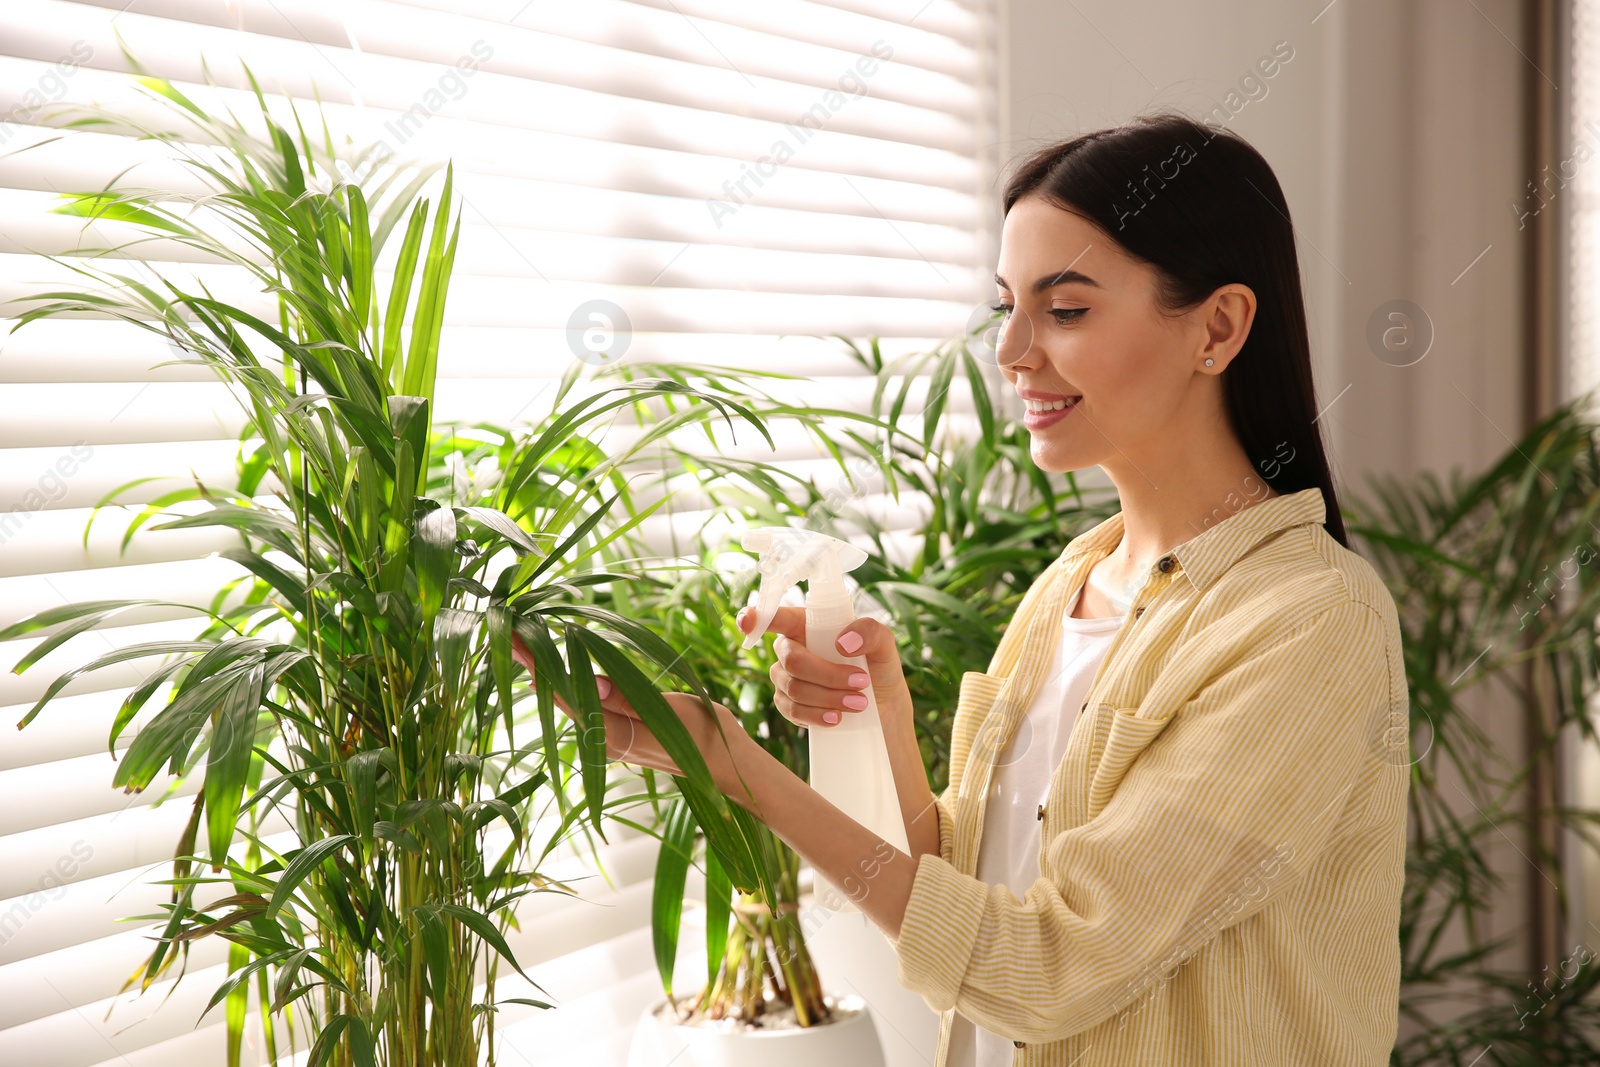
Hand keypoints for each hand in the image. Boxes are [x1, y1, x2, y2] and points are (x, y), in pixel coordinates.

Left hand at [508, 630, 761, 792]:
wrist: (722, 762)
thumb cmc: (699, 735)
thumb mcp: (665, 710)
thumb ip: (625, 699)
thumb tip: (587, 682)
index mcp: (608, 734)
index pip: (562, 692)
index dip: (536, 663)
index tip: (512, 637)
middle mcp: (601, 736)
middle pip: (559, 693)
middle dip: (534, 662)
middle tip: (509, 629)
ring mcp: (610, 733)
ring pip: (571, 697)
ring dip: (550, 670)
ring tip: (527, 642)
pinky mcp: (621, 727)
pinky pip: (587, 701)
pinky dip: (572, 679)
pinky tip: (564, 666)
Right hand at [736, 605, 912, 730]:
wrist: (883, 711)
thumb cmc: (879, 669)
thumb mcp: (885, 645)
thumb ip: (870, 632)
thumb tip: (842, 643)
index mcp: (807, 625)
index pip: (776, 617)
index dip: (756, 617)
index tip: (747, 622)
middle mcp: (790, 649)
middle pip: (792, 659)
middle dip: (827, 674)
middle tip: (861, 683)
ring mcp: (785, 678)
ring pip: (794, 687)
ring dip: (828, 697)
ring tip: (858, 703)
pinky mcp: (788, 705)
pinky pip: (792, 710)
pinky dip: (817, 715)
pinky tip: (836, 718)